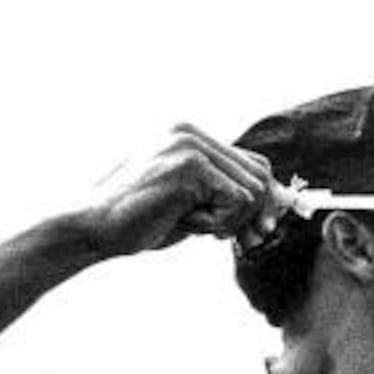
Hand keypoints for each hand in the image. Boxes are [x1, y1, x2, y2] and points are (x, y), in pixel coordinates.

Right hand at [78, 124, 286, 258]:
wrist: (91, 229)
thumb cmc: (139, 221)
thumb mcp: (191, 202)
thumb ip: (227, 195)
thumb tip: (282, 203)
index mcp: (187, 134)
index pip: (252, 163)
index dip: (265, 200)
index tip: (259, 231)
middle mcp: (189, 132)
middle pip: (260, 173)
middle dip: (259, 213)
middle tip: (244, 241)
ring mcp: (188, 145)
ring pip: (252, 191)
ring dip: (232, 221)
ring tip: (195, 225)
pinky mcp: (189, 167)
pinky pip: (237, 202)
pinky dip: (219, 223)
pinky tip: (185, 223)